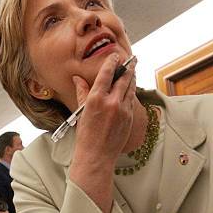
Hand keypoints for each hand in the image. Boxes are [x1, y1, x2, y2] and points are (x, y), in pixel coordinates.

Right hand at [72, 53, 136, 167]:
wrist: (97, 156)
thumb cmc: (86, 136)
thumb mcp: (81, 111)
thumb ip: (82, 92)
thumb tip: (77, 78)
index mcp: (96, 99)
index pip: (107, 74)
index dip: (112, 62)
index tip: (115, 56)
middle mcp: (111, 102)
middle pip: (123, 78)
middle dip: (129, 67)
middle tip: (133, 58)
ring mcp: (123, 110)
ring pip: (131, 88)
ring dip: (133, 77)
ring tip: (134, 69)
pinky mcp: (129, 118)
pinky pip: (132, 100)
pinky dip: (132, 91)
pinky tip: (131, 88)